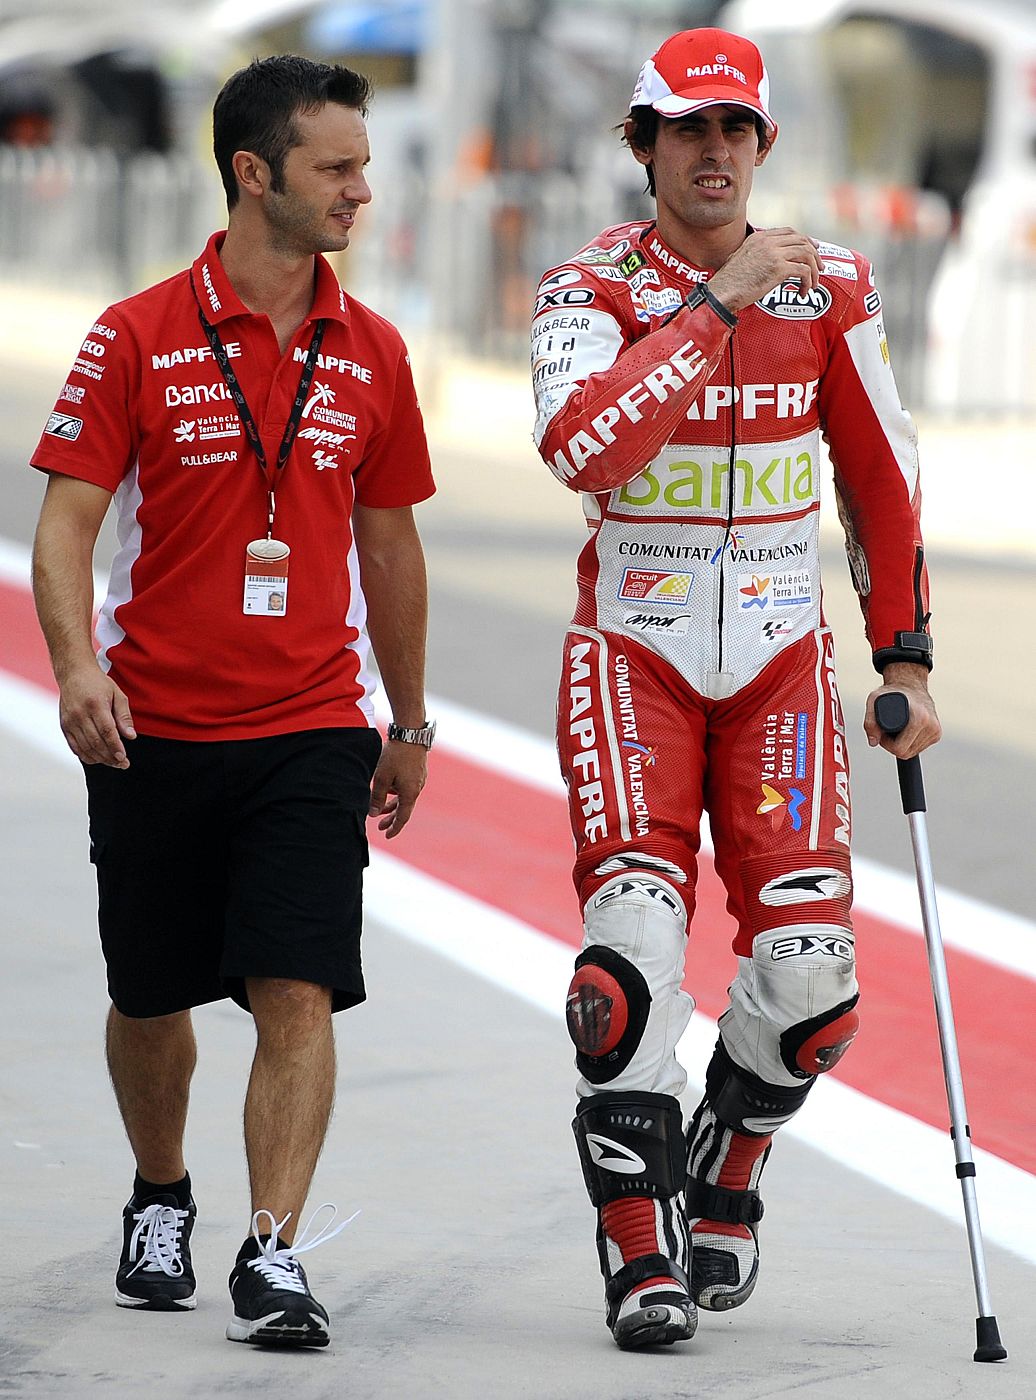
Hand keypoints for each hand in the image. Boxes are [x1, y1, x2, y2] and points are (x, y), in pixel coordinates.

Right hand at [58, 663, 135, 767]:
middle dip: (110, 756)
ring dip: (100, 759)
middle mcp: (80, 714)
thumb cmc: (99, 683)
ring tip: (114, 763)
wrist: (74, 673)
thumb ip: (124, 716)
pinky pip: (74, 746)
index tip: (124, 758)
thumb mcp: (117, 694)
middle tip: (123, 764)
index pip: (107, 731)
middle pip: (96, 742)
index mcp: (95, 704)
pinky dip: (86, 756)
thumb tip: (131, 736)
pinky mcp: (64, 725)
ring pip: (85, 747)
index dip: (115, 747)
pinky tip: (98, 759)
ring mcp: (70, 721)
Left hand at [368, 739, 427, 837]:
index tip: (386, 836)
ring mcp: (419, 779)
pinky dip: (398, 793)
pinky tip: (390, 789)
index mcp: (410, 793)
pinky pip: (407, 787)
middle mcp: (417, 788)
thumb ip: (377, 798)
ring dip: (393, 805)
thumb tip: (373, 814)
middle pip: (404, 809)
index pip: (402, 818)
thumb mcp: (382, 778)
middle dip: (391, 819)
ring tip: (381, 809)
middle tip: (380, 827)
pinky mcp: (418, 771)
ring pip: (405, 797)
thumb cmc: (395, 755)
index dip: (394, 828)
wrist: (411, 733)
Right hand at [708, 227, 822, 312]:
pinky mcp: (779, 269)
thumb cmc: (727, 284)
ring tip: (813, 284)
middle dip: (815, 254)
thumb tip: (765, 265)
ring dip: (814, 270)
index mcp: (759, 238)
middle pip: (802, 240)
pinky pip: (804, 271)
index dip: (805, 240)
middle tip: (819, 269)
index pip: (790, 232)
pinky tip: (803, 292)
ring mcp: (774, 253)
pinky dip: (808, 282)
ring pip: (807, 254)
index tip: (813, 250)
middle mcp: (768, 242)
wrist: (721, 293)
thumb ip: (754, 256)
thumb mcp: (739, 260)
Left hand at [864, 665, 940, 759]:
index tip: (882, 731)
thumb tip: (873, 742)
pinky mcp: (937, 734)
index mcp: (920, 718)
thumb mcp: (874, 700)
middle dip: (892, 745)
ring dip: (901, 745)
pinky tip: (905, 731)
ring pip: (912, 752)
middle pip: (905, 753)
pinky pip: (918, 748)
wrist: (911, 684)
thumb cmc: (891, 692)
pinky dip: (909, 743)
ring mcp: (936, 731)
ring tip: (896, 729)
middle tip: (886, 731)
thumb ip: (870, 722)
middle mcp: (931, 725)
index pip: (900, 748)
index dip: (886, 743)